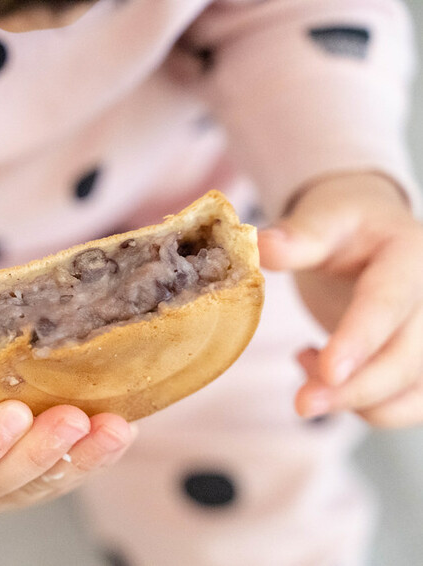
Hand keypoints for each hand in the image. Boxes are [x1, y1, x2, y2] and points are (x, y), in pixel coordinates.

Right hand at [0, 341, 134, 511]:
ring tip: (114, 430)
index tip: (18, 414)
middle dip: (42, 451)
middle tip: (75, 420)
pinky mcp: (26, 488)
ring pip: (37, 487)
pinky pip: (60, 481)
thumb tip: (11, 320)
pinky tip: (118, 435)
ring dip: (80, 459)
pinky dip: (93, 459)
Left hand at [258, 172, 422, 426]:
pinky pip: (406, 404)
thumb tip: (259, 244)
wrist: (370, 230)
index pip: (388, 304)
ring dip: (356, 401)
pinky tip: (325, 373)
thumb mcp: (322, 218)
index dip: (359, 339)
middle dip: (354, 389)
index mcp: (411, 257)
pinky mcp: (421, 363)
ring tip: (305, 363)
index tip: (329, 370)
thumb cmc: (343, 224)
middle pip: (407, 358)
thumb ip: (296, 237)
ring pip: (410, 391)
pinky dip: (364, 405)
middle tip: (301, 404)